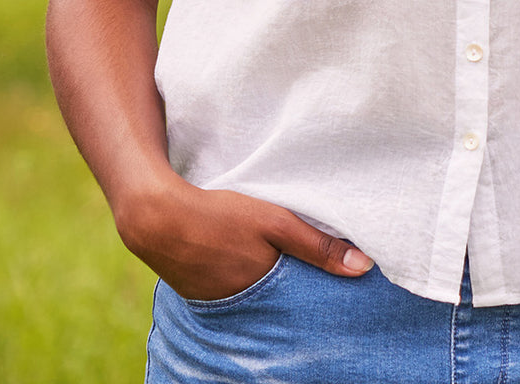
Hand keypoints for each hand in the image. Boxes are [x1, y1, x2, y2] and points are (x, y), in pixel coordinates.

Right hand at [113, 170, 373, 300]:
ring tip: (270, 258)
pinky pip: (230, 287)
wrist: (155, 217)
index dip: (317, 290)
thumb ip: (318, 246)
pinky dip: (239, 274)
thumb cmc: (219, 215)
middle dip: (293, 287)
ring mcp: (218, 299)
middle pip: (279, 298)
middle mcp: (242, 304)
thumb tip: (364, 268)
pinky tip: (239, 255)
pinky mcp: (198, 288)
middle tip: (303, 267)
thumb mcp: (275, 222)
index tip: (334, 284)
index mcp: (265, 290)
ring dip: (264, 278)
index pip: (302, 299)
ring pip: (254, 292)